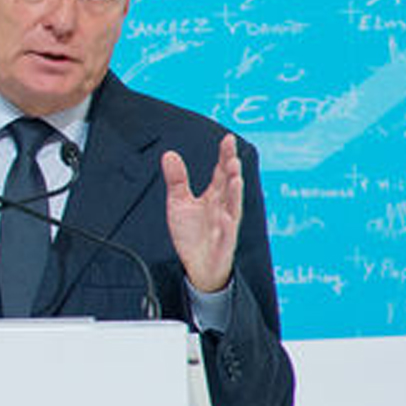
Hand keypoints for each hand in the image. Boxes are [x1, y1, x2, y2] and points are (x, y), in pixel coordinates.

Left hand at [161, 133, 241, 294]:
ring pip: (233, 207)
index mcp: (214, 196)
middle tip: (232, 156)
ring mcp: (226, 226)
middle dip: (232, 172)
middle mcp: (223, 208)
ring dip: (235, 194)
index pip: (221, 172)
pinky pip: (227, 235)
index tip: (228, 139)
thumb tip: (169, 154)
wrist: (198, 266)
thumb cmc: (192, 234)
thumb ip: (177, 180)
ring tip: (235, 179)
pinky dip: (227, 226)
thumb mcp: (179, 203)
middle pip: (229, 186)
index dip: (225, 156)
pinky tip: (225, 216)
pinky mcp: (224, 244)